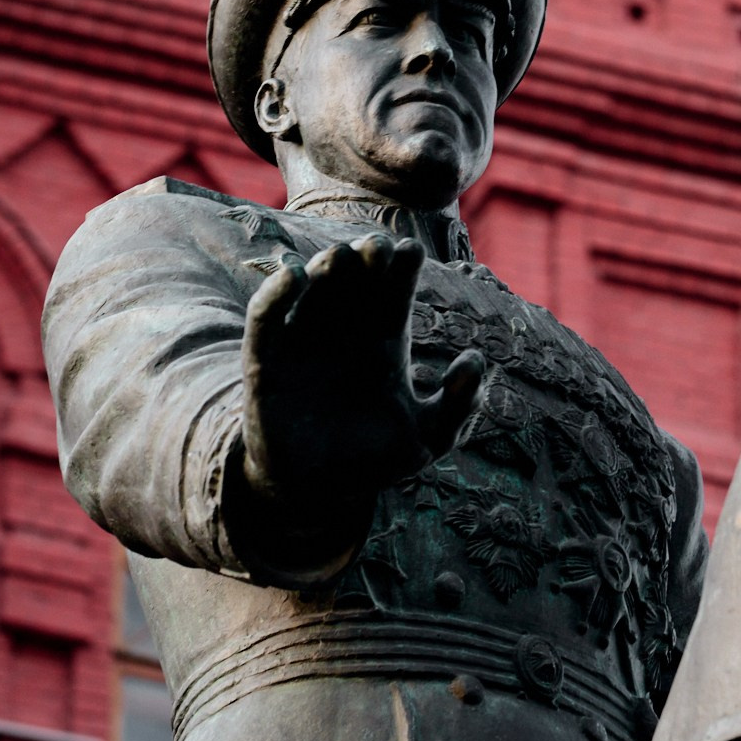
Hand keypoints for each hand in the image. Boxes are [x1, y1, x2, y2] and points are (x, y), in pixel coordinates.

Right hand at [239, 232, 483, 502]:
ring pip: (313, 289)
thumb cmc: (373, 460)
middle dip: (366, 258)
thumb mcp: (428, 437)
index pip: (394, 291)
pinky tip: (292, 275)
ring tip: (339, 256)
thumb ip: (460, 404)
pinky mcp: (265, 360)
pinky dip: (274, 293)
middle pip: (356, 279)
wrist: (316, 493)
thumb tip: (474, 359)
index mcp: (383, 341)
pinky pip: (266, 318)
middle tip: (377, 247)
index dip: (402, 267)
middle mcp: (344, 332)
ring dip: (324, 268)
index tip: (410, 252)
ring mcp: (304, 342)